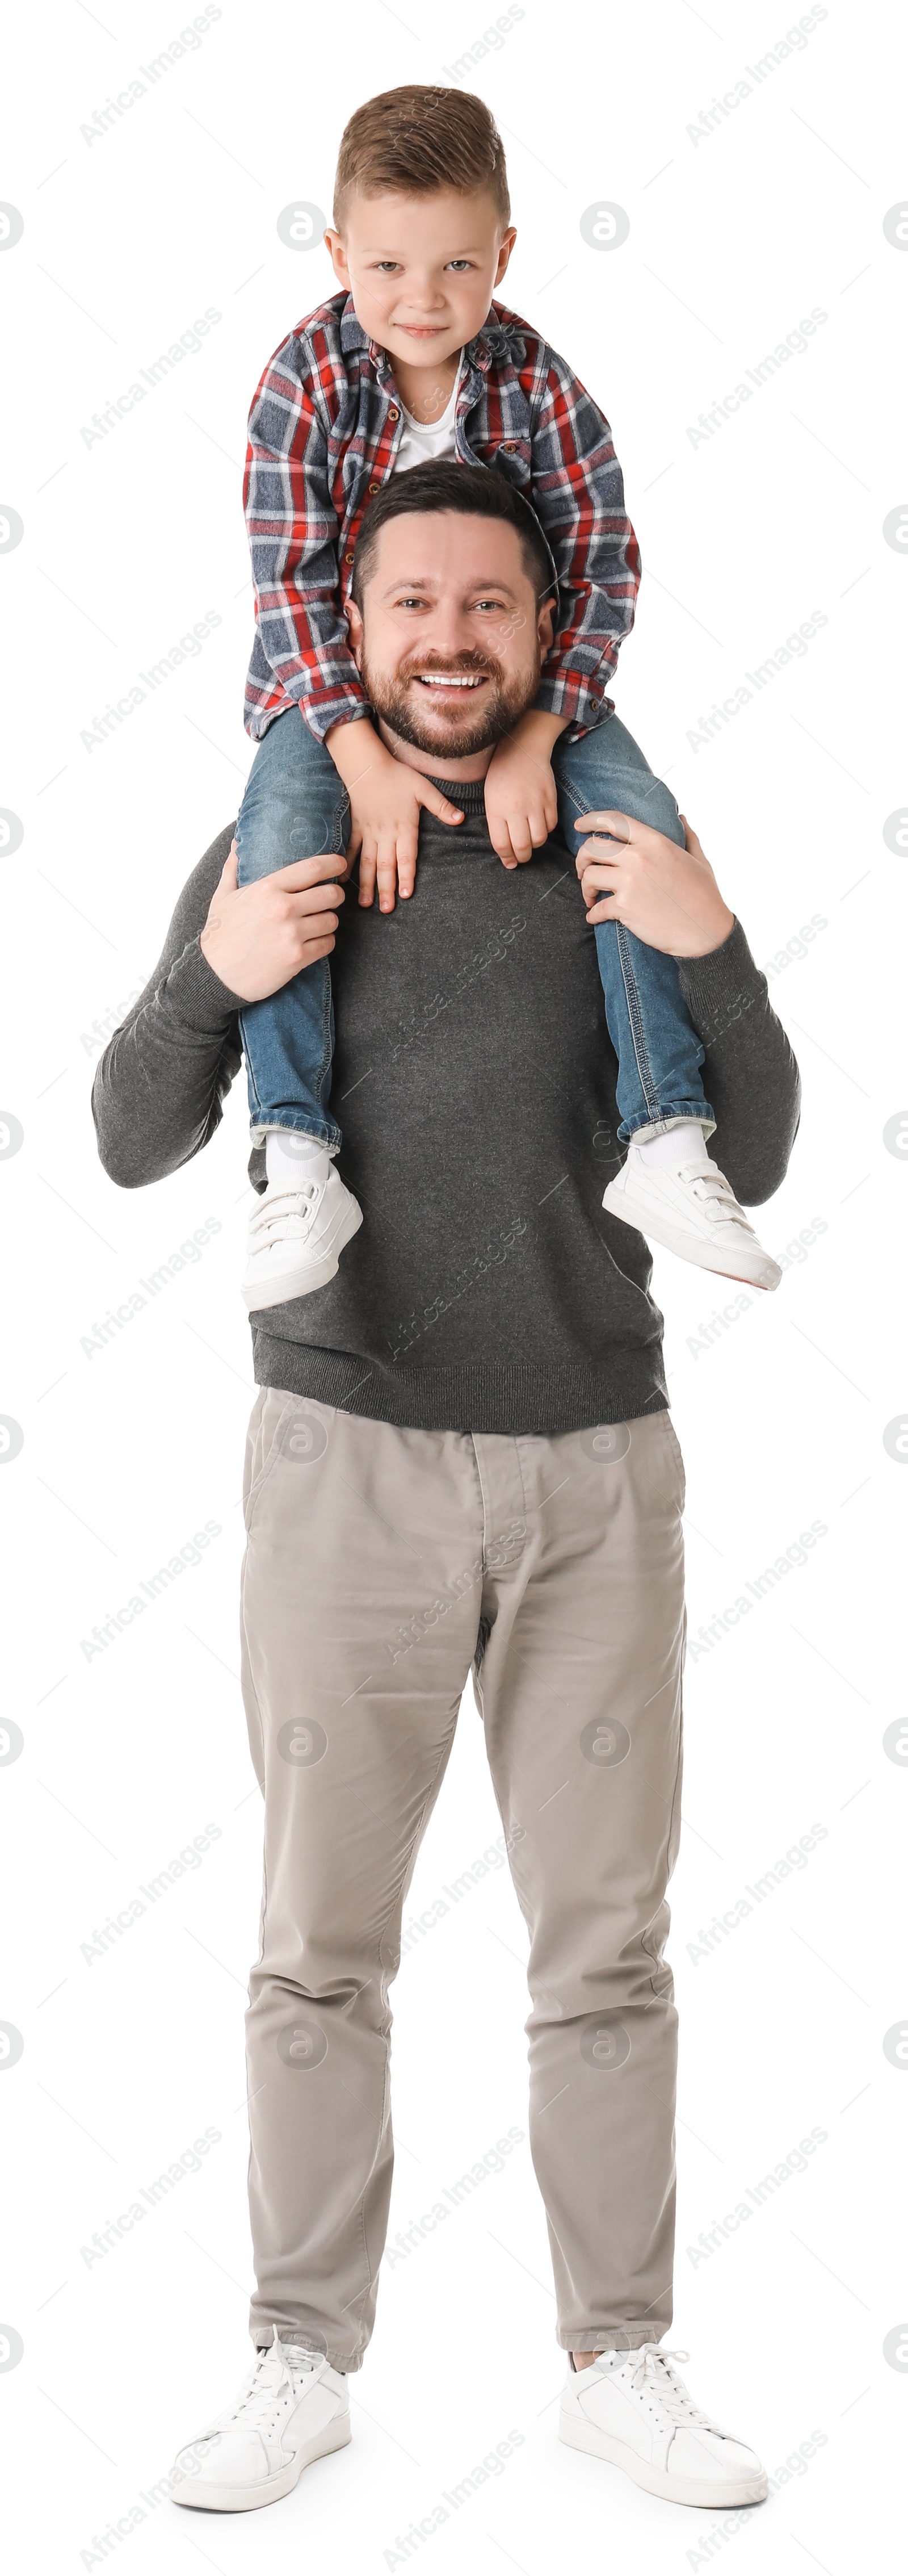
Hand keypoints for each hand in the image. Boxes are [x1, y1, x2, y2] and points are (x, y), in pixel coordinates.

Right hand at [199, 842, 344, 1001]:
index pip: (313, 868)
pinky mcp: (297, 958)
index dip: (333, 864)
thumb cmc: (219, 935)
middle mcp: (283, 908)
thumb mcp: (222, 897)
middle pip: (330, 894)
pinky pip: (327, 944)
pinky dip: (325, 942)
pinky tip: (314, 942)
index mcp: (267, 888)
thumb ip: (233, 867)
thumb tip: (236, 842)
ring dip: (329, 921)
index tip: (340, 864)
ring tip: (319, 922)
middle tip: (332, 897)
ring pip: (332, 920)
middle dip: (336, 894)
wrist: (214, 975)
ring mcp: (292, 934)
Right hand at [341, 738, 463, 909]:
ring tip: (365, 904)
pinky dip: (348, 865)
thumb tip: (461, 819)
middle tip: (387, 910)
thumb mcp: (423, 788)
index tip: (406, 895)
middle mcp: (386, 834)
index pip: (406, 856)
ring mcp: (369, 832)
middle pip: (386, 865)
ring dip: (367, 884)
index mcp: (404, 827)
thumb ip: (441, 806)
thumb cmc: (397, 776)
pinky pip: (353, 850)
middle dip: (386, 889)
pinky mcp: (357, 828)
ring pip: (368, 863)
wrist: (367, 765)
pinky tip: (345, 881)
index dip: (406, 876)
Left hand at [483, 734, 558, 866]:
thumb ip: (497, 825)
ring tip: (530, 841)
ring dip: (534, 845)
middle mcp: (516, 809)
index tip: (509, 863)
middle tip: (521, 857)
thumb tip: (507, 852)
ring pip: (539, 839)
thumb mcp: (490, 799)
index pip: (502, 845)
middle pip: (522, 846)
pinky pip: (551, 826)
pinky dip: (545, 830)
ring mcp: (536, 804)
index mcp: (497, 809)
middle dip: (522, 857)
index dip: (506, 858)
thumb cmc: (501, 775)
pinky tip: (538, 825)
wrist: (522, 749)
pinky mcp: (550, 799)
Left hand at [574, 812, 734, 957]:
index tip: (579, 826)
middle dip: (581, 858)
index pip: (614, 821)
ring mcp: (631, 882)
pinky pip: (596, 908)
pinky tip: (594, 918)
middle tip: (583, 870)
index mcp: (655, 841)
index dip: (591, 820)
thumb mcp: (699, 860)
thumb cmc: (705, 896)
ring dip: (585, 888)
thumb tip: (681, 818)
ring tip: (591, 897)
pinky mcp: (625, 908)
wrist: (706, 932)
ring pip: (589, 876)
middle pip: (593, 847)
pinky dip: (592, 915)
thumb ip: (688, 836)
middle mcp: (640, 858)